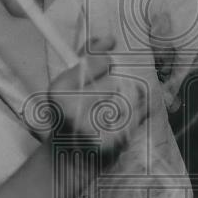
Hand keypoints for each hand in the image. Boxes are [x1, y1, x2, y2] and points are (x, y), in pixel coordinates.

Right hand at [45, 36, 147, 159]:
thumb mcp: (69, 85)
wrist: (69, 158)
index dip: (105, 64)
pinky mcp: (111, 142)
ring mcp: (91, 127)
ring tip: (109, 116)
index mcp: (59, 90)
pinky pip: (138, 115)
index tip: (98, 74)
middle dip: (115, 89)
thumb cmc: (72, 116)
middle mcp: (72, 108)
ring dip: (127, 103)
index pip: (101, 61)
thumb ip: (86, 59)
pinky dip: (137, 117)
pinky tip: (121, 125)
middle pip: (116, 80)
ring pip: (130, 97)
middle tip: (99, 104)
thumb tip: (108, 38)